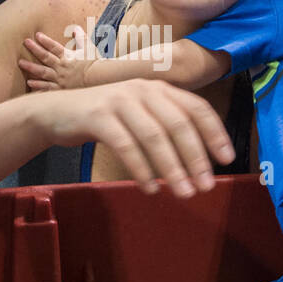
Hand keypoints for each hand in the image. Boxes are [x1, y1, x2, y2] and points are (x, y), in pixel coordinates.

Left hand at [18, 29, 91, 90]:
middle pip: (45, 57)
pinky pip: (47, 88)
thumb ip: (81, 38)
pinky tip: (29, 84)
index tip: (37, 35)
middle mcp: (61, 67)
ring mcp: (60, 79)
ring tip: (21, 63)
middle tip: (25, 42)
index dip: (45, 41)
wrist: (100, 80)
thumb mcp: (89, 48)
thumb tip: (76, 28)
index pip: (54, 47)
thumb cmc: (96, 64)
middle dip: (34, 49)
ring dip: (31, 67)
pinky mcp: (61, 89)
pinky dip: (38, 86)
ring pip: (42, 73)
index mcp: (68, 57)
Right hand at [31, 79, 235, 197]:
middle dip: (196, 157)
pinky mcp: (98, 116)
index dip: (215, 132)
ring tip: (183, 192)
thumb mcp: (139, 115)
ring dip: (172, 167)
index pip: (197, 107)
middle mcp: (143, 90)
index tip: (227, 160)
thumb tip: (199, 161)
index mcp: (159, 89)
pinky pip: (125, 145)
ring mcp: (119, 101)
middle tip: (206, 185)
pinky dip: (140, 168)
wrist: (55, 113)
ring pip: (154, 136)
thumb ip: (165, 127)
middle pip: (179, 124)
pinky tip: (150, 188)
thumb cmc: (105, 119)